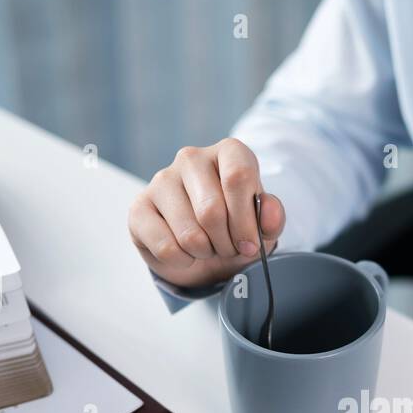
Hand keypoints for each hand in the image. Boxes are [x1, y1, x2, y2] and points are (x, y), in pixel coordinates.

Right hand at [128, 137, 284, 287]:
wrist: (205, 250)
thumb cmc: (237, 229)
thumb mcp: (263, 226)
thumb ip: (272, 218)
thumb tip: (269, 213)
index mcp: (228, 152)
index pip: (238, 176)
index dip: (246, 221)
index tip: (250, 243)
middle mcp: (191, 158)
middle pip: (211, 211)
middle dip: (226, 243)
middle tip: (229, 247)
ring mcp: (161, 180)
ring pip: (189, 234)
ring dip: (205, 253)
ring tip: (208, 247)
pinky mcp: (139, 207)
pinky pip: (166, 247)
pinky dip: (183, 260)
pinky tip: (185, 252)